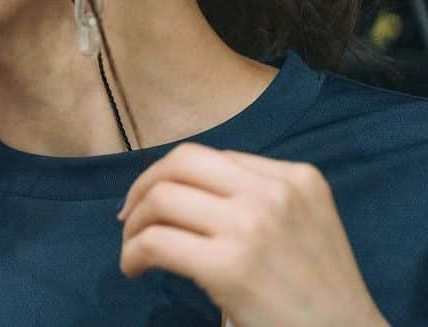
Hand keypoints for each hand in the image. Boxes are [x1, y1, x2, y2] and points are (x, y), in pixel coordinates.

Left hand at [118, 143, 387, 326]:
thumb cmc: (319, 292)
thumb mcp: (303, 223)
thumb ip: (258, 198)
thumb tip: (185, 190)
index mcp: (296, 177)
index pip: (213, 158)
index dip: (173, 177)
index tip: (156, 201)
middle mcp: (274, 192)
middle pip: (181, 162)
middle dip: (143, 185)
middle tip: (130, 216)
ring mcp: (251, 226)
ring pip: (162, 198)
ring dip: (135, 223)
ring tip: (133, 247)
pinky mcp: (229, 266)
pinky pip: (156, 242)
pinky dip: (133, 253)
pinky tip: (134, 269)